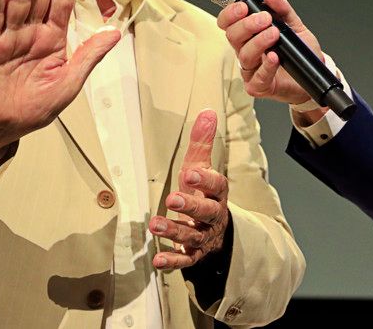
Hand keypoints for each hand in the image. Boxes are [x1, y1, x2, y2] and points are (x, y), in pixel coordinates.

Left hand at [150, 110, 229, 269]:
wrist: (215, 229)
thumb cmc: (203, 193)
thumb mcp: (201, 168)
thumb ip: (202, 143)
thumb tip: (207, 112)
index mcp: (217, 192)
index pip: (217, 185)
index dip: (205, 179)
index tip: (190, 172)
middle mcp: (214, 215)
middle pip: (208, 212)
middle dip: (191, 206)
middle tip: (172, 199)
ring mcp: (205, 236)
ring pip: (194, 235)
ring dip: (175, 232)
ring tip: (155, 225)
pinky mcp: (195, 254)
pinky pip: (186, 260)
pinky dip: (173, 260)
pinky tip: (157, 260)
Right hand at [216, 0, 324, 105]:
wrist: (312, 76)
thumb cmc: (298, 54)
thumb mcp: (294, 26)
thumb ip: (283, 10)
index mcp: (249, 35)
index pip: (228, 23)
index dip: (230, 14)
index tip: (244, 7)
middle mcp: (246, 51)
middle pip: (232, 37)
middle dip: (247, 25)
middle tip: (265, 19)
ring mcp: (251, 70)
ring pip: (243, 55)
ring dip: (258, 42)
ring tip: (275, 34)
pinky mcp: (259, 86)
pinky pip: (257, 77)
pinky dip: (266, 66)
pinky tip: (274, 57)